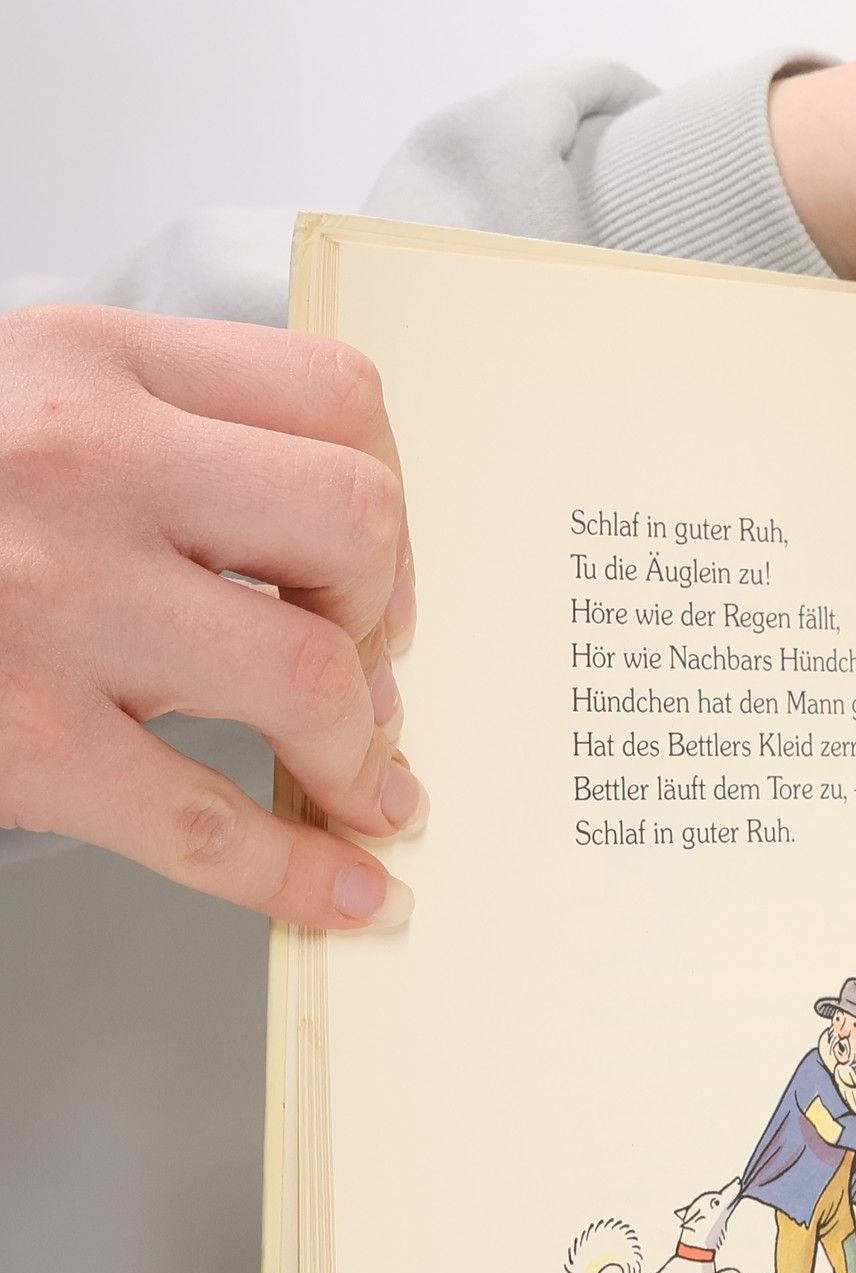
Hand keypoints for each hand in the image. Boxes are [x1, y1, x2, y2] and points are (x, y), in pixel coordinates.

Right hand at [0, 304, 422, 927]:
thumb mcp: (18, 406)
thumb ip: (153, 440)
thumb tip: (316, 561)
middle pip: (355, 526)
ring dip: (360, 750)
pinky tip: (342, 891)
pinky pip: (210, 822)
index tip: (373, 571)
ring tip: (359, 785)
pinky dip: (301, 873)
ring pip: (308, 676)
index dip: (387, 496)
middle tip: (364, 672)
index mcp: (89, 365)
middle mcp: (82, 467)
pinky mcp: (20, 736)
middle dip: (384, 617)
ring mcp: (53, 603)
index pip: (335, 400)